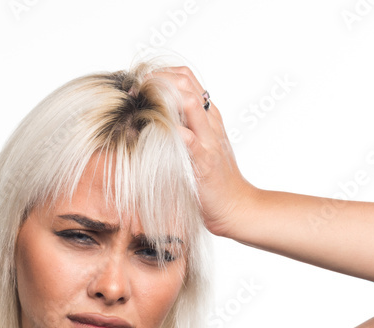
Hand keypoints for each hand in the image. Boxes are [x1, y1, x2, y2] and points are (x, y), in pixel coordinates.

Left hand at [146, 65, 258, 238]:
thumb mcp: (199, 148)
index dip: (160, 74)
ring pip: (189, 101)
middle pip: (185, 82)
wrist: (237, 206)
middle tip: (135, 91)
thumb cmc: (214, 182)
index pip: (186, 78)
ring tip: (141, 105)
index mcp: (208, 117)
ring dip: (161, 99)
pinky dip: (170, 131)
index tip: (140, 84)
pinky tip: (152, 131)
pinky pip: (188, 138)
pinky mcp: (204, 160)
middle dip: (156, 80)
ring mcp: (208, 139)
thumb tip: (152, 124)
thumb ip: (183, 132)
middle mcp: (210, 122)